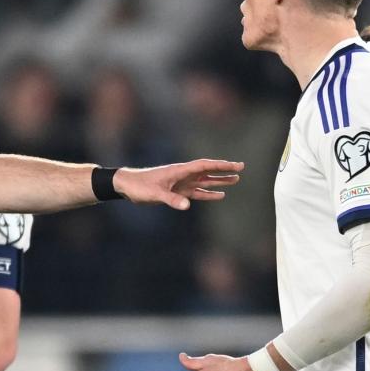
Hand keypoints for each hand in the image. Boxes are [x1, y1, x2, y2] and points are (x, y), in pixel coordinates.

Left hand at [114, 159, 242, 209]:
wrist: (127, 186)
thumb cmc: (140, 186)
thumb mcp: (155, 193)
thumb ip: (171, 199)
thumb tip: (187, 205)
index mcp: (180, 170)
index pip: (204, 166)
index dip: (221, 165)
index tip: (236, 165)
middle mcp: (183, 175)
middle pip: (208, 171)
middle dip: (225, 170)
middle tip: (242, 168)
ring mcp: (181, 183)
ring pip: (205, 181)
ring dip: (219, 181)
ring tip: (236, 180)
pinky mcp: (178, 192)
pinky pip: (197, 192)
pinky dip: (209, 194)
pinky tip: (220, 195)